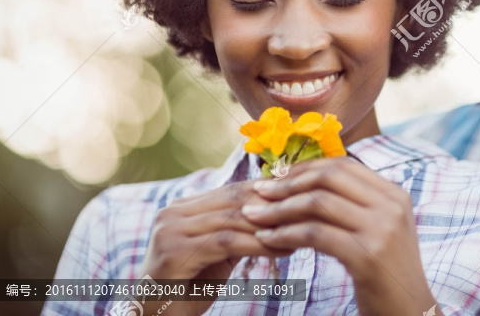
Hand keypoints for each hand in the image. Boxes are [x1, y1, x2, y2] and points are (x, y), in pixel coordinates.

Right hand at [135, 179, 292, 315]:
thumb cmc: (187, 289)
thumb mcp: (215, 254)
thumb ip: (237, 232)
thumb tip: (279, 215)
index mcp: (182, 207)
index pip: (234, 190)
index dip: (270, 191)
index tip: (304, 195)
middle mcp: (172, 212)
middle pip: (235, 199)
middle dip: (275, 205)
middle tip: (310, 210)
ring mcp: (169, 230)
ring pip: (233, 219)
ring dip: (271, 225)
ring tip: (302, 230)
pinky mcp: (173, 251)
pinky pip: (226, 242)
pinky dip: (258, 245)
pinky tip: (282, 250)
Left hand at [242, 157, 437, 315]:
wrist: (410, 313)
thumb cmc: (386, 274)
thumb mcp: (379, 231)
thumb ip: (356, 206)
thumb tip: (309, 184)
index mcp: (394, 194)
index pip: (344, 165)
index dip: (307, 168)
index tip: (278, 176)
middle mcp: (391, 206)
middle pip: (330, 178)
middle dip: (289, 183)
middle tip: (260, 192)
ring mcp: (381, 229)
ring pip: (318, 204)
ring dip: (280, 209)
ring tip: (255, 216)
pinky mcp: (366, 255)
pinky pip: (315, 235)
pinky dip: (285, 234)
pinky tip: (267, 240)